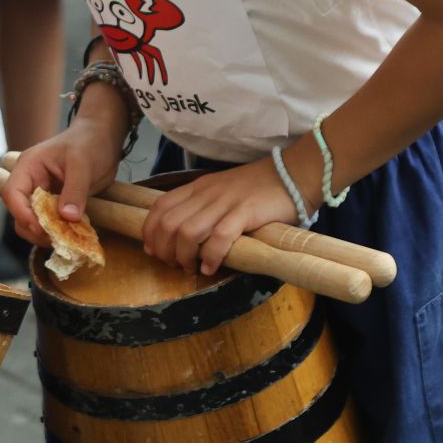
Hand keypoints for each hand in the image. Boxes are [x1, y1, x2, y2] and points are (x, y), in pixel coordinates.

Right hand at [2, 118, 125, 247]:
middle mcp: (31, 182)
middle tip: (57, 239)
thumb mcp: (82, 164)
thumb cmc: (89, 142)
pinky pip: (49, 223)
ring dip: (45, 234)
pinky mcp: (55, 204)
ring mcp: (42, 195)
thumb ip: (75, 190)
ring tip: (65, 239)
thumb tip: (67, 217)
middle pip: (19, 213)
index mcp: (29, 167)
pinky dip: (57, 232)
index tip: (41, 228)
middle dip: (34, 229)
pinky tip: (71, 236)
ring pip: (32, 222)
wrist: (103, 137)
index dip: (22, 214)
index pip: (12, 194)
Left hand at [141, 159, 298, 275]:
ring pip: (187, 232)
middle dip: (164, 249)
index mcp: (198, 188)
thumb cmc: (258, 188)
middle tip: (174, 265)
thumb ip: (204, 208)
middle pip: (168, 223)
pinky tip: (211, 267)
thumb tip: (185, 237)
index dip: (150, 231)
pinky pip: (219, 237)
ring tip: (191, 268)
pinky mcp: (245, 213)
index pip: (160, 207)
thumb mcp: (222, 192)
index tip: (153, 251)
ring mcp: (224, 202)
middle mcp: (206, 194)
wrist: (292, 174)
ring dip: (184, 256)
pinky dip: (210, 256)